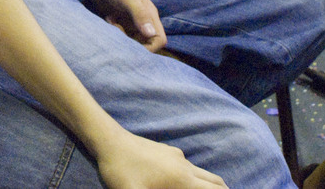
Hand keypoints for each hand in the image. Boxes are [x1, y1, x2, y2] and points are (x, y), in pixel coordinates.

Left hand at [83, 0, 166, 51]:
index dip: (150, 48)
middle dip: (133, 46)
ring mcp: (128, 19)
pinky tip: (107, 21)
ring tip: (112, 26)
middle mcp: (141, 19)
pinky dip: (113, 33)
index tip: (133, 48)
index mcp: (149, 15)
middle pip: (145, 43)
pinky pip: (119, 34)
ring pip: (131, 40)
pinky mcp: (116, 18)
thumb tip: (151, 34)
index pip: (159, 39)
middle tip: (118, 36)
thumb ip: (140, 14)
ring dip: (122, 40)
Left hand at [97, 130, 226, 187]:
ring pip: (202, 172)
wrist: (109, 141)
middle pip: (216, 182)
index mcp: (183, 180)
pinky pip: (188, 165)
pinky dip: (194, 177)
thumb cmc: (121, 171)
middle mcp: (185, 166)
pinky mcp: (166, 151)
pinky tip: (180, 183)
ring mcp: (176, 156)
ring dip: (208, 185)